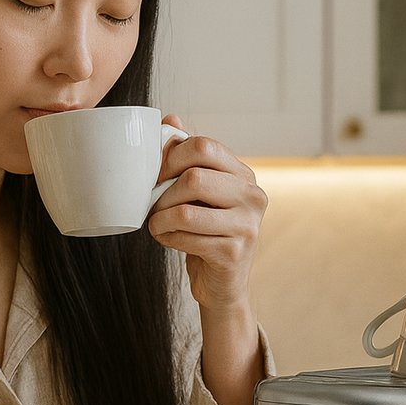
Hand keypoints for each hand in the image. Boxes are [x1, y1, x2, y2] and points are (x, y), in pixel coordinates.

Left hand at [148, 115, 267, 312]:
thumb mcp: (199, 194)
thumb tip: (170, 120)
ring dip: (159, 218)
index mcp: (243, 175)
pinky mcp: (234, 252)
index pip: (204, 146)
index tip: (157, 174)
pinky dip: (166, 238)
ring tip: (156, 224)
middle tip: (152, 203)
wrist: (222, 284)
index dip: (171, 157)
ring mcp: (247, 225)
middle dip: (162, 191)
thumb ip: (188, 157)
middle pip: (194, 177)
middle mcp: (253, 196)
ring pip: (185, 211)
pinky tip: (166, 239)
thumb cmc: (206, 233)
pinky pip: (186, 237)